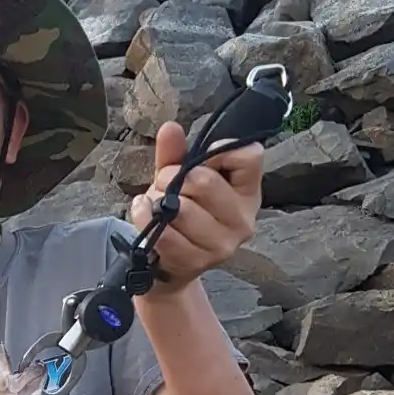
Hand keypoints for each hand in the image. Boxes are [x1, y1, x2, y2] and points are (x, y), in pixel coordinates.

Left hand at [130, 120, 263, 293]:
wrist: (169, 266)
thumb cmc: (180, 216)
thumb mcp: (178, 180)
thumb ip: (175, 155)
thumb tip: (170, 128)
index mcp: (247, 192)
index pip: (249, 156)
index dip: (219, 150)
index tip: (201, 159)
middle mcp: (242, 219)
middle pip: (203, 181)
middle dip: (172, 176)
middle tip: (163, 184)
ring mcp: (221, 244)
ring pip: (182, 208)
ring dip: (157, 201)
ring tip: (156, 205)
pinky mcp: (197, 262)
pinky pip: (163, 232)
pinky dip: (144, 218)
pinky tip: (144, 214)